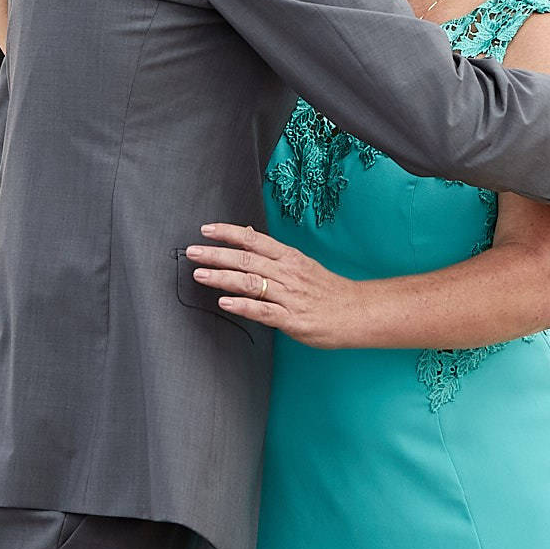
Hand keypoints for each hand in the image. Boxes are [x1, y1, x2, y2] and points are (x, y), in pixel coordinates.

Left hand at [187, 222, 362, 348]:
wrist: (358, 312)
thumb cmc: (328, 290)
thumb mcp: (302, 264)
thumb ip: (274, 255)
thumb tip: (249, 235)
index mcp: (290, 258)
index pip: (254, 240)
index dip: (229, 233)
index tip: (206, 230)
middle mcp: (287, 273)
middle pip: (246, 259)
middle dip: (216, 254)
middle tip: (192, 252)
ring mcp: (289, 296)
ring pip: (250, 282)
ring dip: (222, 277)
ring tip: (199, 275)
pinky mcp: (292, 319)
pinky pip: (263, 311)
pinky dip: (242, 305)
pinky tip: (224, 303)